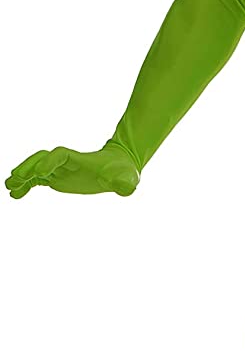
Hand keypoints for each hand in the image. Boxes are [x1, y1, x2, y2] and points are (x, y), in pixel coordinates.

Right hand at [5, 141, 139, 199]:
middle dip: (29, 166)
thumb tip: (127, 189)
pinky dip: (26, 186)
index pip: (62, 155)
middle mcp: (67, 163)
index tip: (41, 174)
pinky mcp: (56, 178)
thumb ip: (125, 183)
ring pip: (36, 169)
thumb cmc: (122, 171)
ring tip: (9, 186)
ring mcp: (60, 170)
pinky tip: (14, 195)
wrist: (117, 167)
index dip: (51, 162)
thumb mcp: (126, 178)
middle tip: (16, 177)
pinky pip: (37, 181)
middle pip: (43, 158)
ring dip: (22, 176)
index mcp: (81, 160)